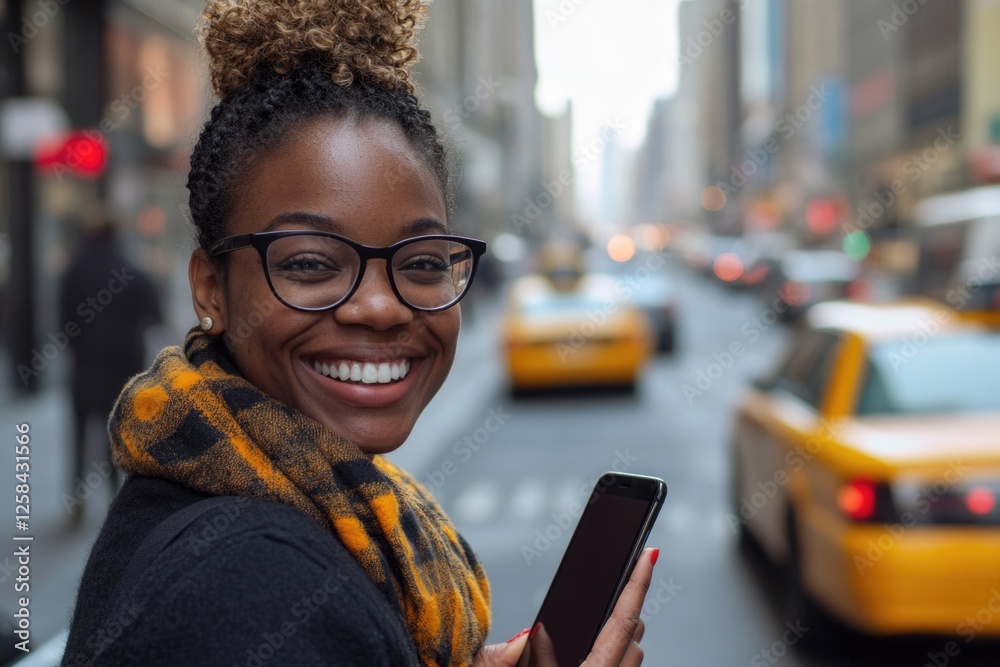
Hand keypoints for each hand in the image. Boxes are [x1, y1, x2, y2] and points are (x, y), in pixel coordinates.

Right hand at [473, 547, 657, 666]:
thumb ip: (534, 661)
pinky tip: (589, 660)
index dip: (638, 583)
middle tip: (611, 589)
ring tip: (597, 629)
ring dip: (620, 641)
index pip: (623, 620)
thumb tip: (536, 631)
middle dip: (624, 612)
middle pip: (633, 637)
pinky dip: (612, 662)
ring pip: (632, 659)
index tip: (649, 554)